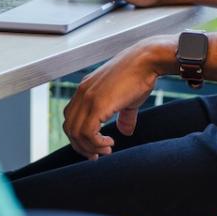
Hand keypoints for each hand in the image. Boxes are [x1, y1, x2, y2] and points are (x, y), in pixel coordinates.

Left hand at [61, 36, 175, 158]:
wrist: (146, 60)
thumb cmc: (139, 75)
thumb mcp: (128, 100)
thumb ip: (123, 116)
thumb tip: (125, 131)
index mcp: (85, 90)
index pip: (70, 118)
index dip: (79, 136)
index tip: (93, 146)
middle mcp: (82, 93)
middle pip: (69, 128)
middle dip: (81, 146)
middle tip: (97, 155)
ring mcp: (88, 98)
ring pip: (76, 133)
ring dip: (90, 148)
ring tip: (106, 150)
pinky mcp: (97, 104)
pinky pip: (87, 132)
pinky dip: (96, 143)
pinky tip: (109, 143)